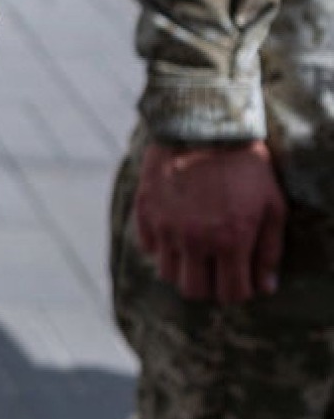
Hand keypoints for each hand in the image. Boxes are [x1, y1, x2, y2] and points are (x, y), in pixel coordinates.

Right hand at [133, 139, 284, 303]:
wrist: (203, 125)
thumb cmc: (246, 166)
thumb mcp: (273, 205)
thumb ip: (269, 250)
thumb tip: (265, 287)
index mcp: (230, 241)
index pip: (231, 293)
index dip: (239, 292)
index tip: (242, 280)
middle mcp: (194, 240)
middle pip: (193, 290)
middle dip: (209, 287)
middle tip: (217, 271)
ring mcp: (165, 226)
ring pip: (167, 273)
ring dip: (183, 269)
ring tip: (195, 252)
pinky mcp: (146, 211)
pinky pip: (148, 246)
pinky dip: (162, 246)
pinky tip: (176, 231)